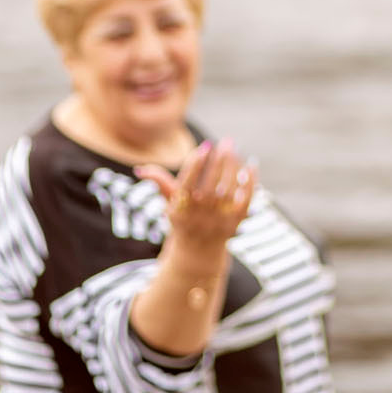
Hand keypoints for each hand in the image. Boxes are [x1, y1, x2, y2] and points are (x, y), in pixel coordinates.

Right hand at [136, 138, 256, 248]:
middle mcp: (198, 216)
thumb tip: (140, 169)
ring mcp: (218, 221)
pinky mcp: (235, 223)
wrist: (198, 251)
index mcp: (180, 209)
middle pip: (211, 185)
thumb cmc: (183, 218)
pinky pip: (246, 200)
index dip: (196, 165)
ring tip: (234, 149)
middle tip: (225, 142)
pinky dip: (250, 183)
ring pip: (229, 190)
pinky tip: (251, 165)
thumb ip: (160, 182)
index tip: (205, 147)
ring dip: (234, 167)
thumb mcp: (170, 202)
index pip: (187, 183)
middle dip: (219, 161)